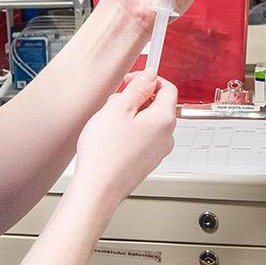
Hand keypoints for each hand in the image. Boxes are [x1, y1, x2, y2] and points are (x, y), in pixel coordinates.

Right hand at [73, 72, 179, 202]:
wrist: (97, 189)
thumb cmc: (105, 153)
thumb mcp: (118, 108)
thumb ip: (137, 87)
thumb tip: (150, 75)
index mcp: (164, 120)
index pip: (168, 88)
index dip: (149, 79)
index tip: (132, 80)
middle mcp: (166, 136)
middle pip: (158, 104)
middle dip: (136, 98)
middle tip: (114, 101)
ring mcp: (158, 151)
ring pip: (148, 121)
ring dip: (131, 115)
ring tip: (109, 121)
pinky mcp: (147, 161)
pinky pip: (143, 137)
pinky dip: (129, 131)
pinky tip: (111, 137)